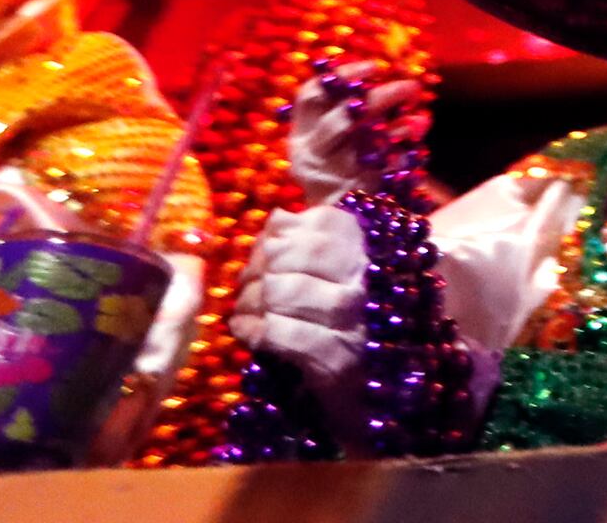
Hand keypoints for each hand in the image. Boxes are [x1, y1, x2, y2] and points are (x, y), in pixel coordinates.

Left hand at [230, 203, 370, 384]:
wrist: (352, 388)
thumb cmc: (323, 319)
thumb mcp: (316, 272)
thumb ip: (298, 239)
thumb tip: (278, 217)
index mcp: (362, 251)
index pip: (324, 222)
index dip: (283, 234)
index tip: (267, 252)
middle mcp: (363, 280)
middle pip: (298, 254)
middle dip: (259, 270)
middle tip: (247, 286)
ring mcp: (353, 320)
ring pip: (288, 291)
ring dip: (253, 301)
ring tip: (244, 311)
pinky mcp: (337, 360)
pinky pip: (286, 334)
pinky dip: (258, 331)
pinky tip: (246, 331)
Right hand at [285, 75, 428, 205]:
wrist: (342, 221)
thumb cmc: (348, 168)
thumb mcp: (350, 138)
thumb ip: (370, 114)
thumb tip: (410, 98)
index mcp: (301, 135)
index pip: (309, 97)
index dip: (340, 77)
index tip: (373, 66)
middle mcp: (309, 154)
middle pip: (338, 118)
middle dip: (378, 97)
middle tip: (410, 86)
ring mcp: (329, 175)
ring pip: (361, 144)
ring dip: (394, 124)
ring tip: (418, 113)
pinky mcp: (350, 192)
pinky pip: (380, 163)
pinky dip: (400, 146)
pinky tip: (415, 131)